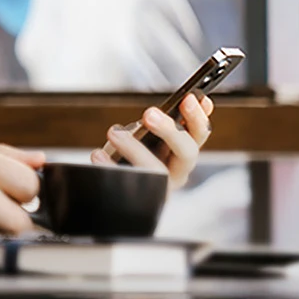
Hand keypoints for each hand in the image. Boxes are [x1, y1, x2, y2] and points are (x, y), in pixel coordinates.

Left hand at [90, 94, 213, 187]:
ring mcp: (160, 189)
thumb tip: (157, 113)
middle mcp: (177, 173)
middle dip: (170, 131)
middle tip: (149, 113)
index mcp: (183, 154)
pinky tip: (98, 155)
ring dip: (135, 149)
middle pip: (187, 154)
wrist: (116, 196)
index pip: (199, 135)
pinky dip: (111, 168)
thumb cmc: (133, 160)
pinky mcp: (138, 200)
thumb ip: (156, 126)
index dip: (198, 117)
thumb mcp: (146, 139)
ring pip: (158, 172)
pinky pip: (127, 185)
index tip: (190, 97)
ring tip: (114, 132)